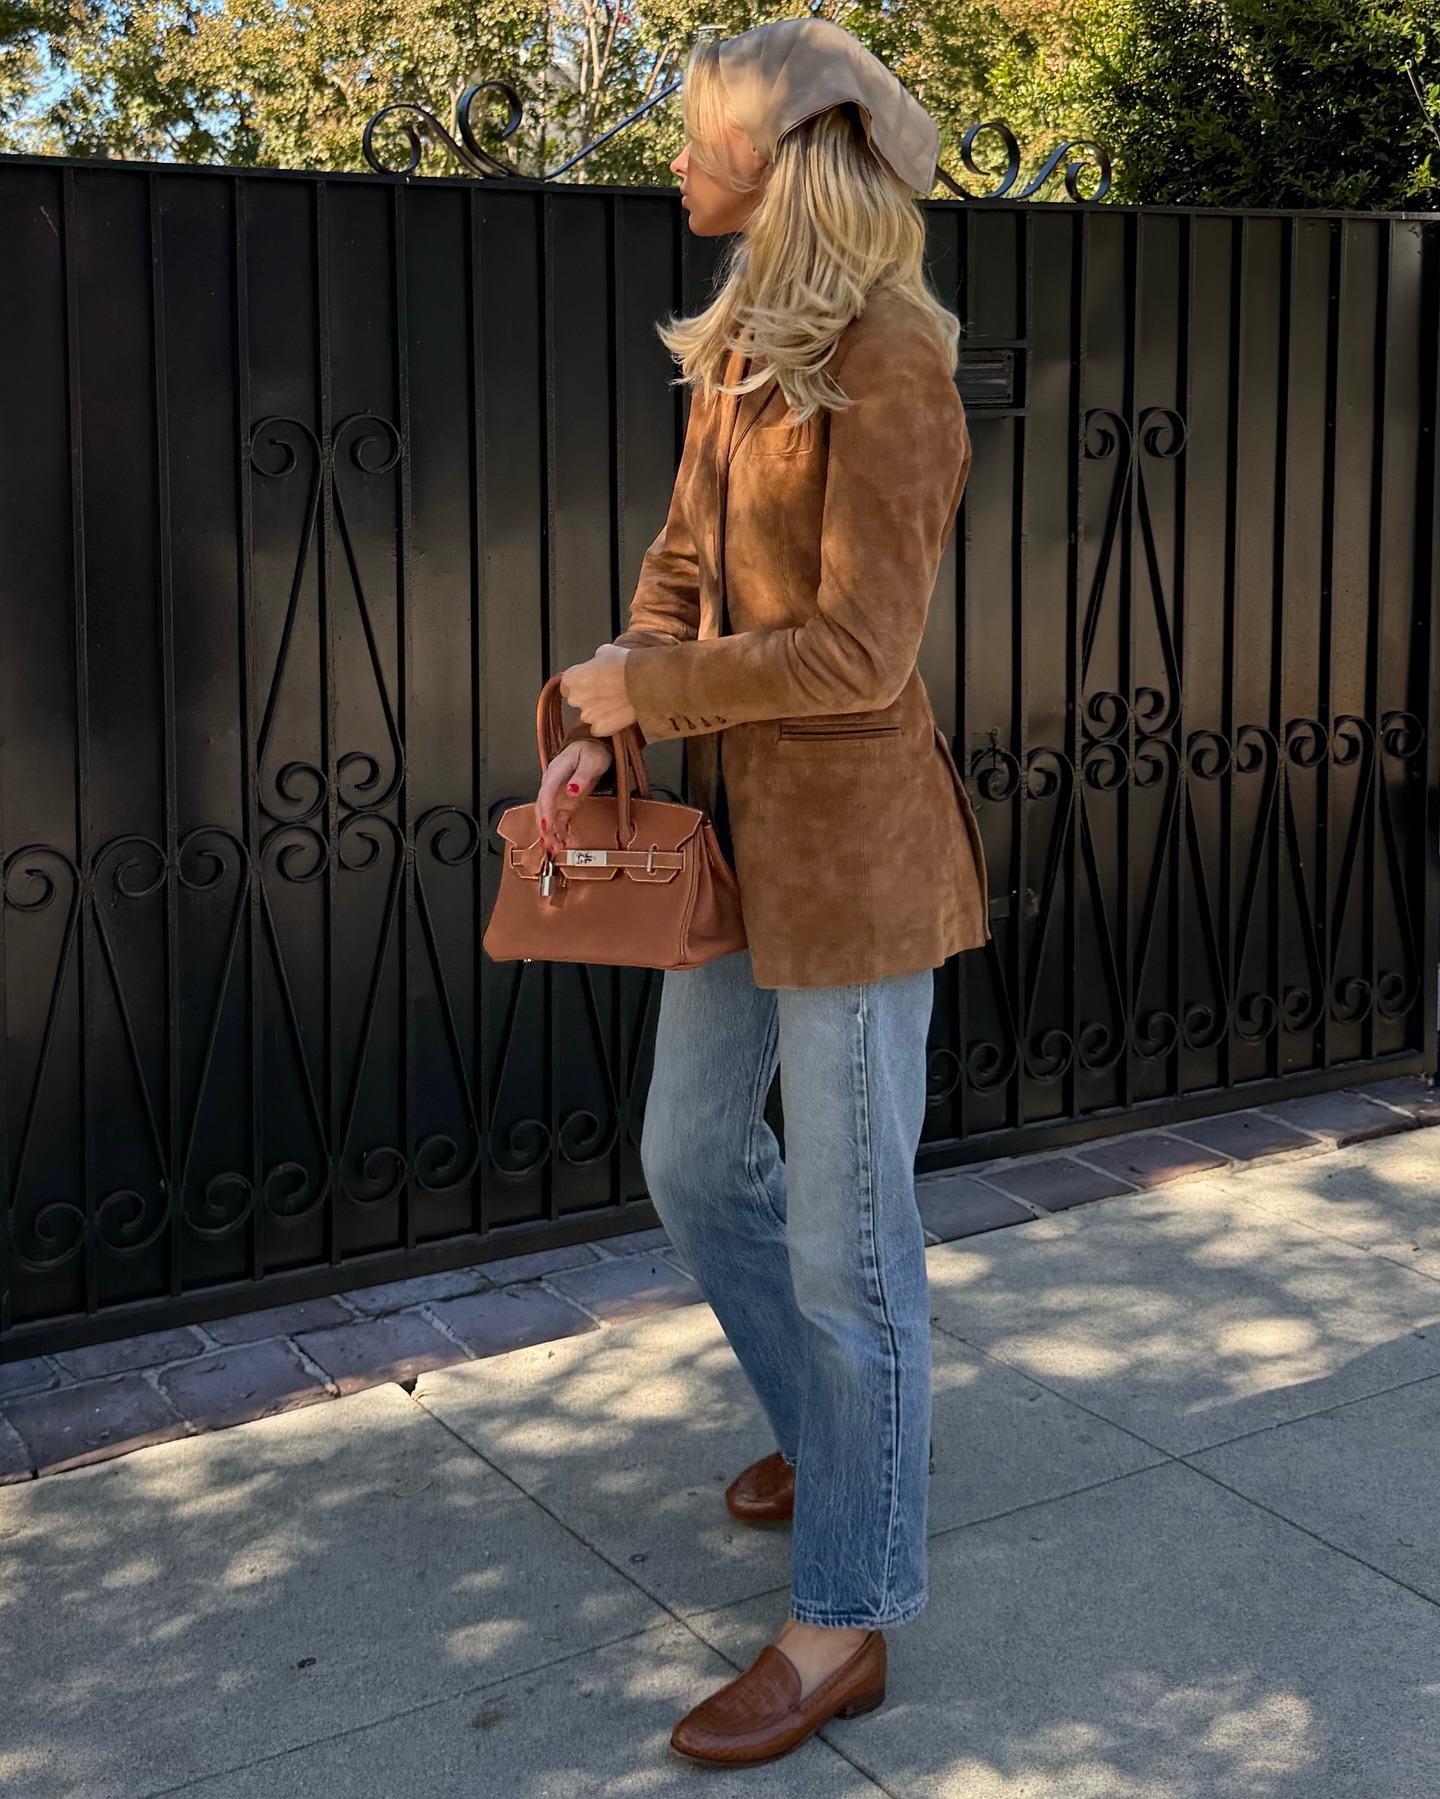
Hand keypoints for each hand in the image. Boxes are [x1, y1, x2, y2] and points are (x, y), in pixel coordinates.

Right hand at [537, 738, 612, 854]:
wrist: (593, 749)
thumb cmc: (592, 753)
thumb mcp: (591, 762)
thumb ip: (581, 777)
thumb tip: (571, 791)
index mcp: (556, 771)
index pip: (547, 792)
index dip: (546, 811)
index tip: (547, 826)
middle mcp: (551, 783)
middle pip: (543, 806)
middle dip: (545, 826)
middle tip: (550, 843)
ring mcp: (556, 794)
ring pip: (547, 815)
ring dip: (549, 832)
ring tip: (553, 848)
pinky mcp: (562, 802)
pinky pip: (556, 818)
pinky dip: (556, 831)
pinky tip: (558, 843)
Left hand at [560, 644, 634, 737]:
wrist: (645, 682)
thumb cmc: (627, 665)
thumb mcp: (607, 651)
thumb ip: (596, 660)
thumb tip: (599, 661)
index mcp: (572, 678)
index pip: (567, 685)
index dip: (581, 684)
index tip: (591, 683)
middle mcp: (575, 698)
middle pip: (578, 701)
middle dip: (590, 698)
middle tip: (608, 692)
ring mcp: (587, 716)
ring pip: (590, 716)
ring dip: (599, 711)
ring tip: (617, 703)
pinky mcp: (600, 728)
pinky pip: (600, 728)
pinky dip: (608, 724)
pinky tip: (619, 715)